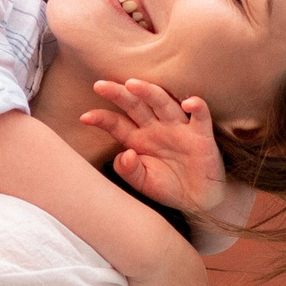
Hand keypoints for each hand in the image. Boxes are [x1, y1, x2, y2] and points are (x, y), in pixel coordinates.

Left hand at [83, 79, 226, 217]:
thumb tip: (124, 154)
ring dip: (149, 92)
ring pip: (163, 103)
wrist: (197, 201)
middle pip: (136, 105)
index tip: (85, 117)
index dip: (102, 118)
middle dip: (119, 94)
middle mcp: (156, 128)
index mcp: (138, 139)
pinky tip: (188, 103)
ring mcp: (179, 129)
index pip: (117, 124)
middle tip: (100, 85)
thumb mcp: (142, 183)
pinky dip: (197, 107)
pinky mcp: (201, 135)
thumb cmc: (168, 187)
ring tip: (132, 84)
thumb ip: (129, 170)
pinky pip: (200, 117)